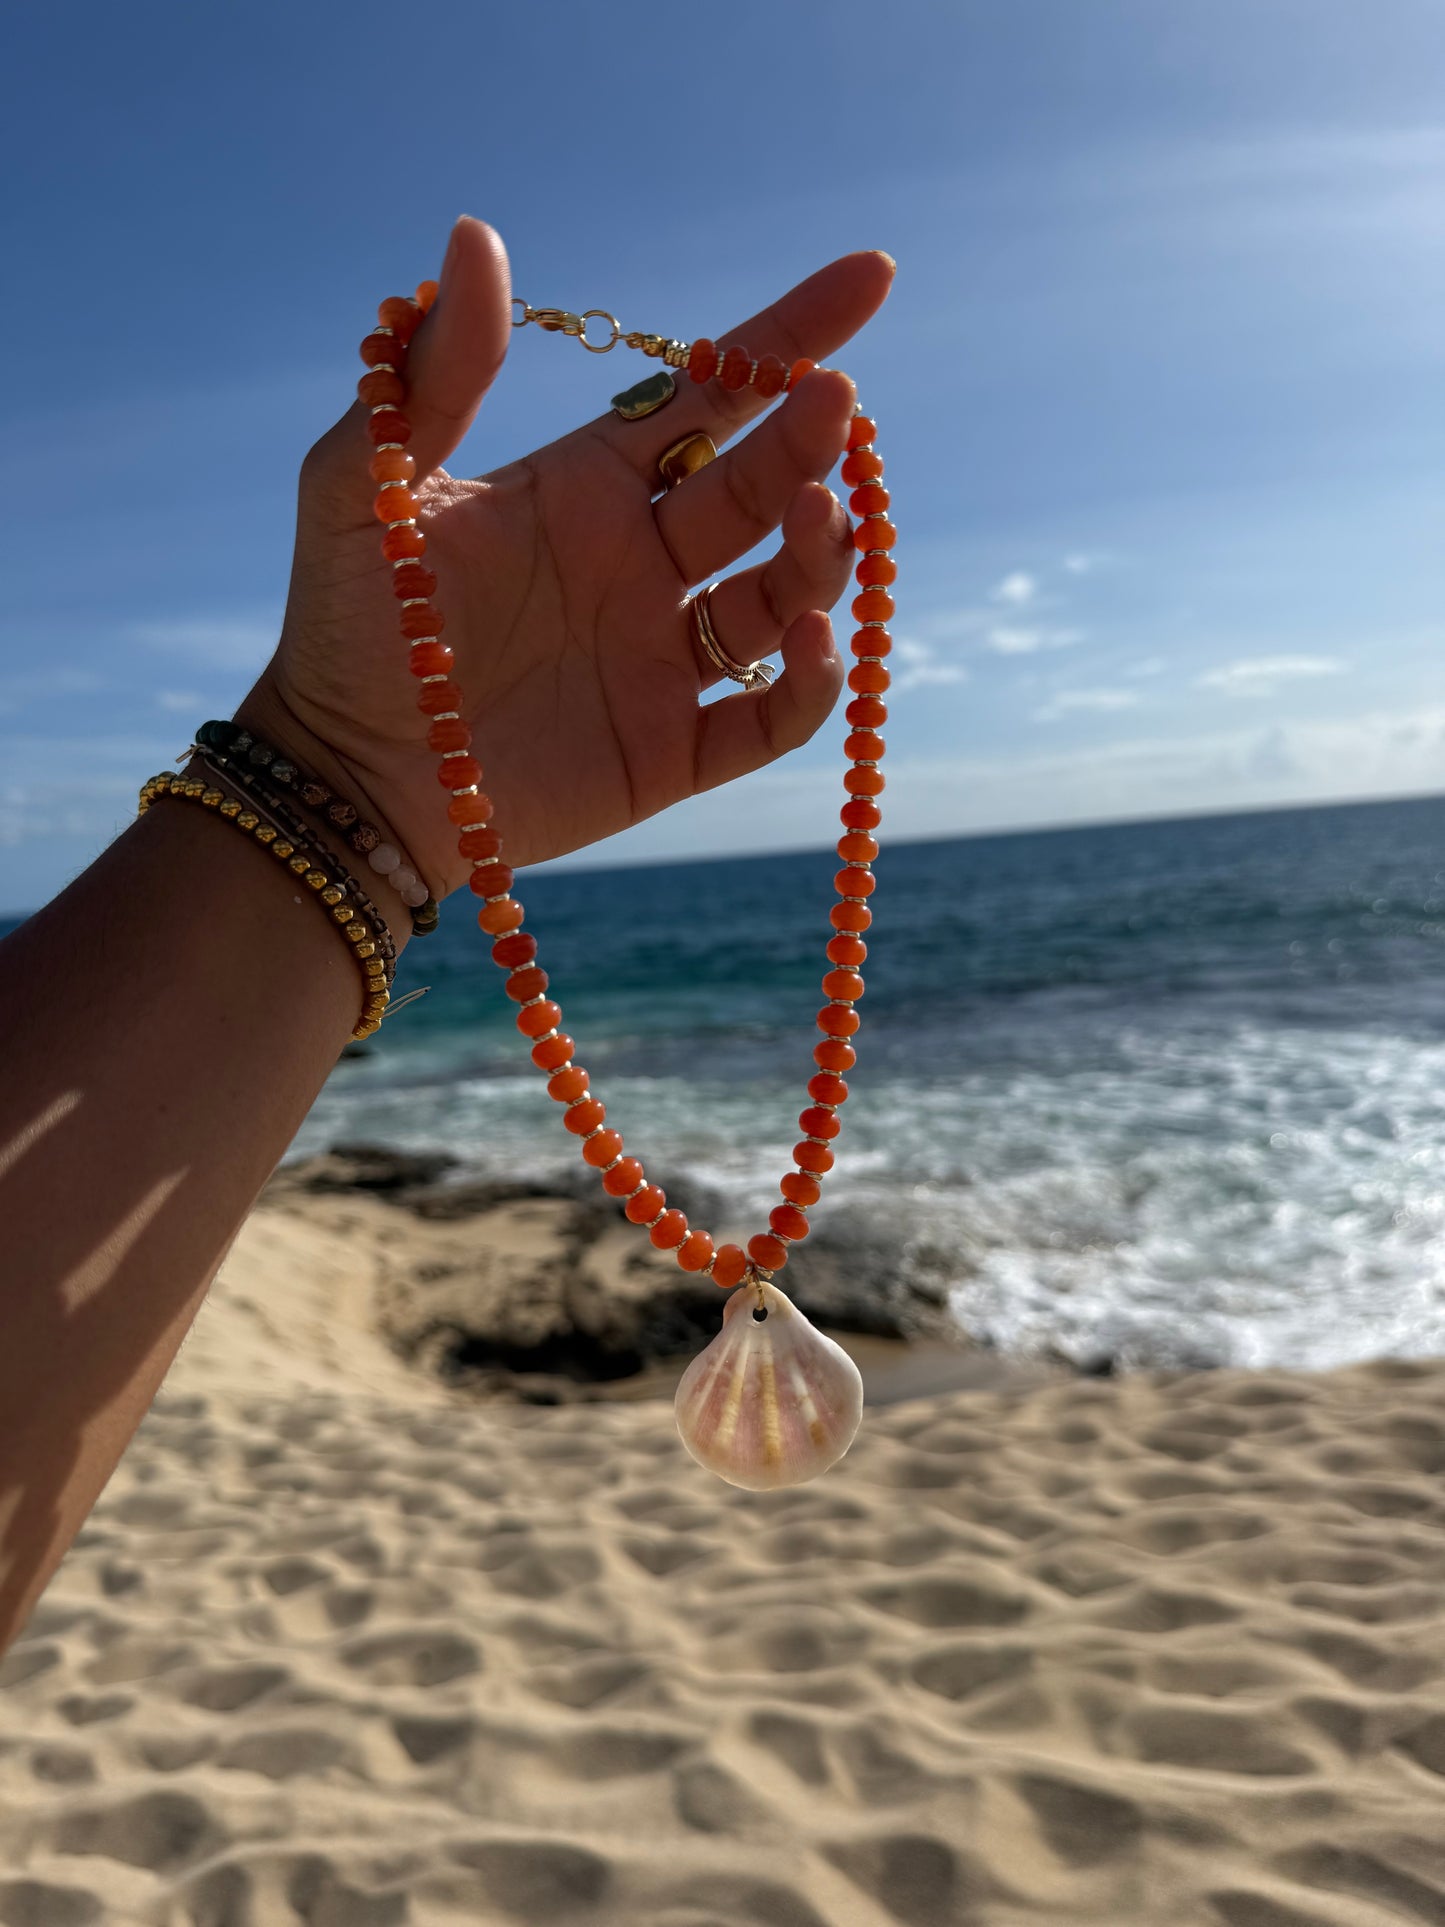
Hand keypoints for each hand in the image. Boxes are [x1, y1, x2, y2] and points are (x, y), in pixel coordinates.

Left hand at [240, 218, 894, 902]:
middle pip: (757, 490)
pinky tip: (810, 639)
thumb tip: (474, 234)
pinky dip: (808, 686)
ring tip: (815, 515)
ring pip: (780, 597)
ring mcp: (663, 660)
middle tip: (832, 404)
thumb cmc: (349, 625)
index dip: (785, 336)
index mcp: (589, 488)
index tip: (868, 279)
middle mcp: (643, 564)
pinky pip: (767, 719)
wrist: (343, 772)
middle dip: (805, 442)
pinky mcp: (672, 752)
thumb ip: (434, 375)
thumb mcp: (366, 486)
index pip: (708, 396)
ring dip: (817, 555)